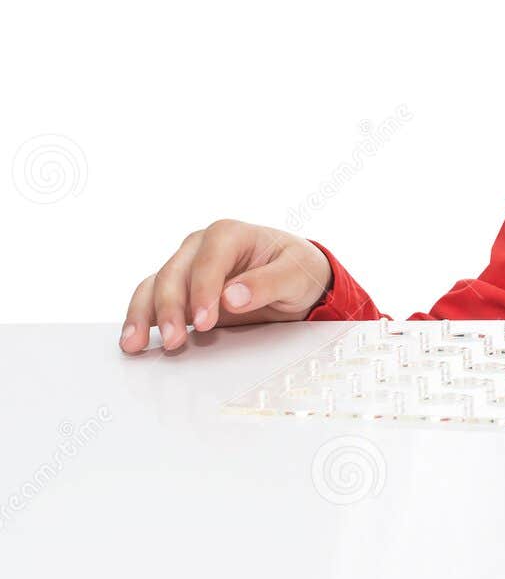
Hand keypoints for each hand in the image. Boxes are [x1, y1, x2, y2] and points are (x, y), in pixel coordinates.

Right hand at [120, 219, 333, 353]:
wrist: (295, 279)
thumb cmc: (297, 269)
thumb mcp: (296, 275)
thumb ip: (267, 283)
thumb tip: (232, 297)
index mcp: (230, 234)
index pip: (209, 259)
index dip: (203, 290)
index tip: (204, 321)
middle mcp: (201, 246)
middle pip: (175, 273)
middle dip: (170, 308)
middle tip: (175, 340)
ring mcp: (186, 267)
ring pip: (155, 285)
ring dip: (144, 314)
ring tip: (136, 344)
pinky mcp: (180, 290)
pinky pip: (151, 299)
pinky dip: (140, 318)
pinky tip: (133, 339)